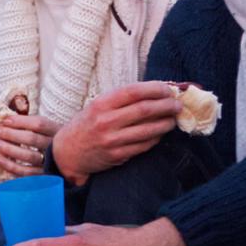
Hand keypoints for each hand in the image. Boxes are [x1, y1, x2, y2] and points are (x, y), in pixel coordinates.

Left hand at [0, 114, 59, 176]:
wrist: (73, 161)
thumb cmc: (56, 141)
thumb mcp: (52, 130)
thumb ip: (34, 125)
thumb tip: (7, 121)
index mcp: (58, 131)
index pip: (39, 124)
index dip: (21, 122)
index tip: (5, 120)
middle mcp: (56, 147)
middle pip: (32, 139)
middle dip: (11, 134)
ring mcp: (52, 162)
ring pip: (29, 156)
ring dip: (9, 150)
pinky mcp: (46, 176)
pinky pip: (27, 173)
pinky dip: (12, 167)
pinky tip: (1, 161)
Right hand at [51, 82, 180, 184]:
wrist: (68, 152)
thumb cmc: (87, 124)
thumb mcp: (98, 105)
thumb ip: (122, 99)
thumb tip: (156, 91)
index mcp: (101, 104)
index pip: (133, 92)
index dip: (154, 89)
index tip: (168, 89)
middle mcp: (106, 121)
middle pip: (144, 110)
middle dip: (166, 106)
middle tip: (177, 105)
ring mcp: (112, 140)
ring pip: (148, 130)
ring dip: (166, 123)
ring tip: (174, 118)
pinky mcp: (117, 156)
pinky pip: (144, 146)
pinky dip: (157, 138)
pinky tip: (161, 132)